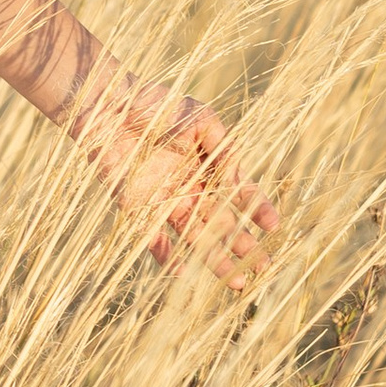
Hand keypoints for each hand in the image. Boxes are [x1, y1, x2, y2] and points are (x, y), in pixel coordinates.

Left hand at [71, 74, 280, 288]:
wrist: (111, 105)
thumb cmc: (158, 105)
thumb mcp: (200, 119)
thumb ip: (223, 149)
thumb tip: (238, 182)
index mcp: (209, 167)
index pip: (240, 194)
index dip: (258, 210)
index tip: (274, 227)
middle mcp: (191, 189)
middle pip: (222, 223)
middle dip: (243, 245)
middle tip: (262, 267)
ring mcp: (166, 201)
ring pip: (195, 237)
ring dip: (213, 259)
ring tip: (234, 281)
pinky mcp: (138, 207)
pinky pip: (154, 237)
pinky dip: (166, 255)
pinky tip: (182, 272)